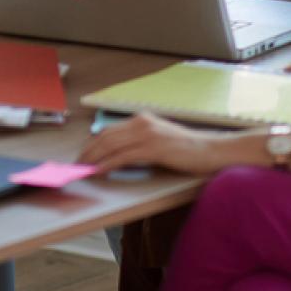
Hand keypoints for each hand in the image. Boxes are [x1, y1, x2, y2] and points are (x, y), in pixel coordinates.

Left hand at [79, 112, 231, 176]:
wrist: (212, 150)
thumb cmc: (188, 150)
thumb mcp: (159, 140)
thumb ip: (139, 143)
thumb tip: (116, 156)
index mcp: (142, 119)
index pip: (110, 130)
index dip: (93, 143)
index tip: (83, 155)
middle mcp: (142, 122)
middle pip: (106, 136)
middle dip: (88, 151)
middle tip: (77, 164)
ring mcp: (148, 134)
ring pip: (111, 145)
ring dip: (94, 158)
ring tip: (83, 168)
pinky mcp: (154, 148)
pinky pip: (124, 156)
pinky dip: (109, 164)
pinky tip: (100, 171)